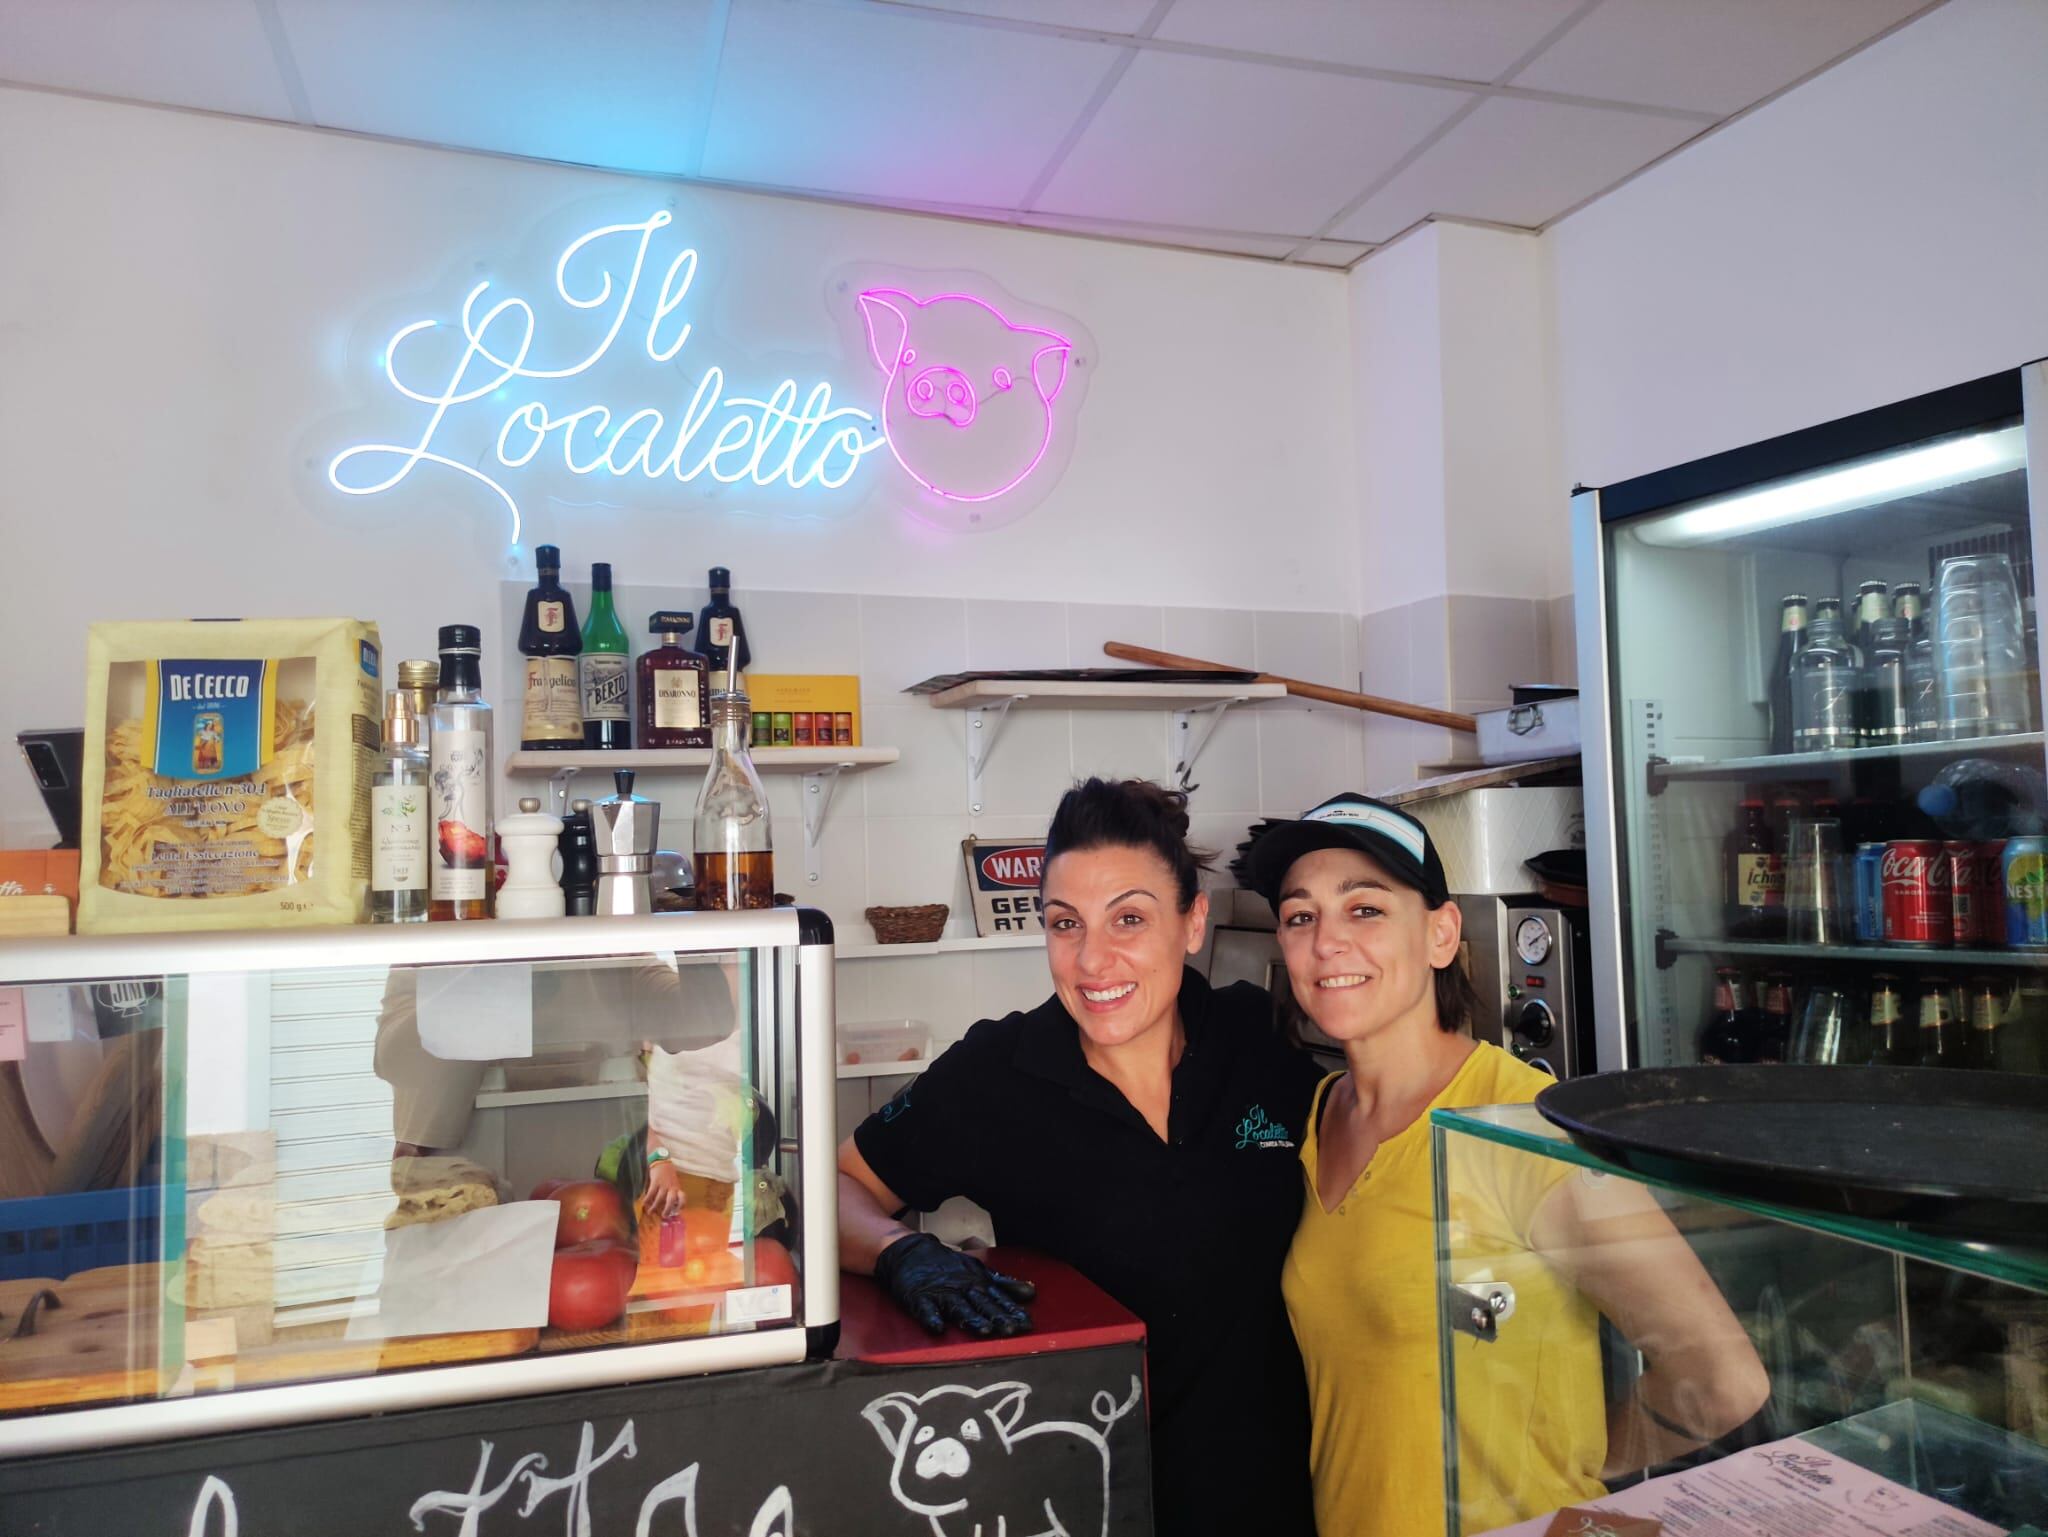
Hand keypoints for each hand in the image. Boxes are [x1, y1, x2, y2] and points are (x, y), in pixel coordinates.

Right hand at [643, 1159, 683, 1219]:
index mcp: (677, 1187)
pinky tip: (644, 1203)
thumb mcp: (673, 1182)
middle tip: (664, 1216)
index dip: (681, 1204)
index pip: (682, 1197)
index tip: (678, 1210)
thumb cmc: (668, 1173)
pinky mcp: (655, 1182)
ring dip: (655, 1206)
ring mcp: (663, 1184)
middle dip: (667, 1209)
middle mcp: (671, 1187)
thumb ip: (672, 1191)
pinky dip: (647, 1199)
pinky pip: (651, 1192)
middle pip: (671, 1200)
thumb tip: (669, 1204)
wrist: (662, 1161)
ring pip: (660, 1198)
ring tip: (650, 1212)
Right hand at [873, 1232, 1035, 1338]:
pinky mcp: (920, 1298)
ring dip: (971, 1319)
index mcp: (978, 1283)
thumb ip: (1003, 1284)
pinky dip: (931, 1318)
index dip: (1013, 1311)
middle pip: (983, 1305)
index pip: (999, 1299)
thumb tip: (1031, 1292)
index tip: (1027, 1324)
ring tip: (983, 1331)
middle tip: (1011, 1330)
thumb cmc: (949, 1266)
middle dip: (997, 1317)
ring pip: (959, 1308)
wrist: (913, 1252)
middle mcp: (963, 1288)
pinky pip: (925, 1310)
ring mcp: (941, 1293)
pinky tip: (937, 1328)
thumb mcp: (978, 1270)